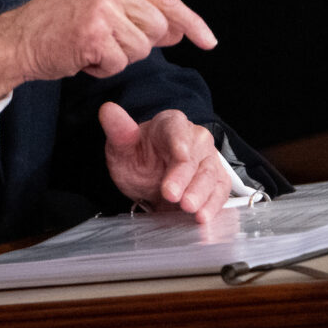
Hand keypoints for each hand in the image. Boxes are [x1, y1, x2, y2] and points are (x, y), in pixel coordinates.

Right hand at [0, 0, 215, 99]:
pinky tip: (82, 55)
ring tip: (91, 44)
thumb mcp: (100, 1)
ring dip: (119, 56)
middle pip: (158, 27)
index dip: (191, 22)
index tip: (208, 41)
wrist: (18, 37)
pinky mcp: (95, 36)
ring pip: (141, 49)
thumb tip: (178, 30)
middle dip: (139, 43)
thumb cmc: (57, 21)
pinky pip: (120, 63)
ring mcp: (104, 10)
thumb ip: (138, 10)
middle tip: (107, 39)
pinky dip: (102, 68)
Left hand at [100, 104, 229, 222]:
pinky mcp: (216, 181)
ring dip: (201, 194)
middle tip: (171, 195)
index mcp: (171, 124)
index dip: (180, 143)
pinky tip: (203, 218)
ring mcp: (208, 160)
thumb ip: (118, 131)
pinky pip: (220, 192)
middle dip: (185, 177)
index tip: (181, 155)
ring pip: (210, 175)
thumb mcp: (121, 147)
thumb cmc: (138, 158)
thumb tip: (108, 110)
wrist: (149, 180)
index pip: (177, 129)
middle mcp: (195, 139)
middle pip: (194, 156)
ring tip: (190, 210)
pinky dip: (213, 206)